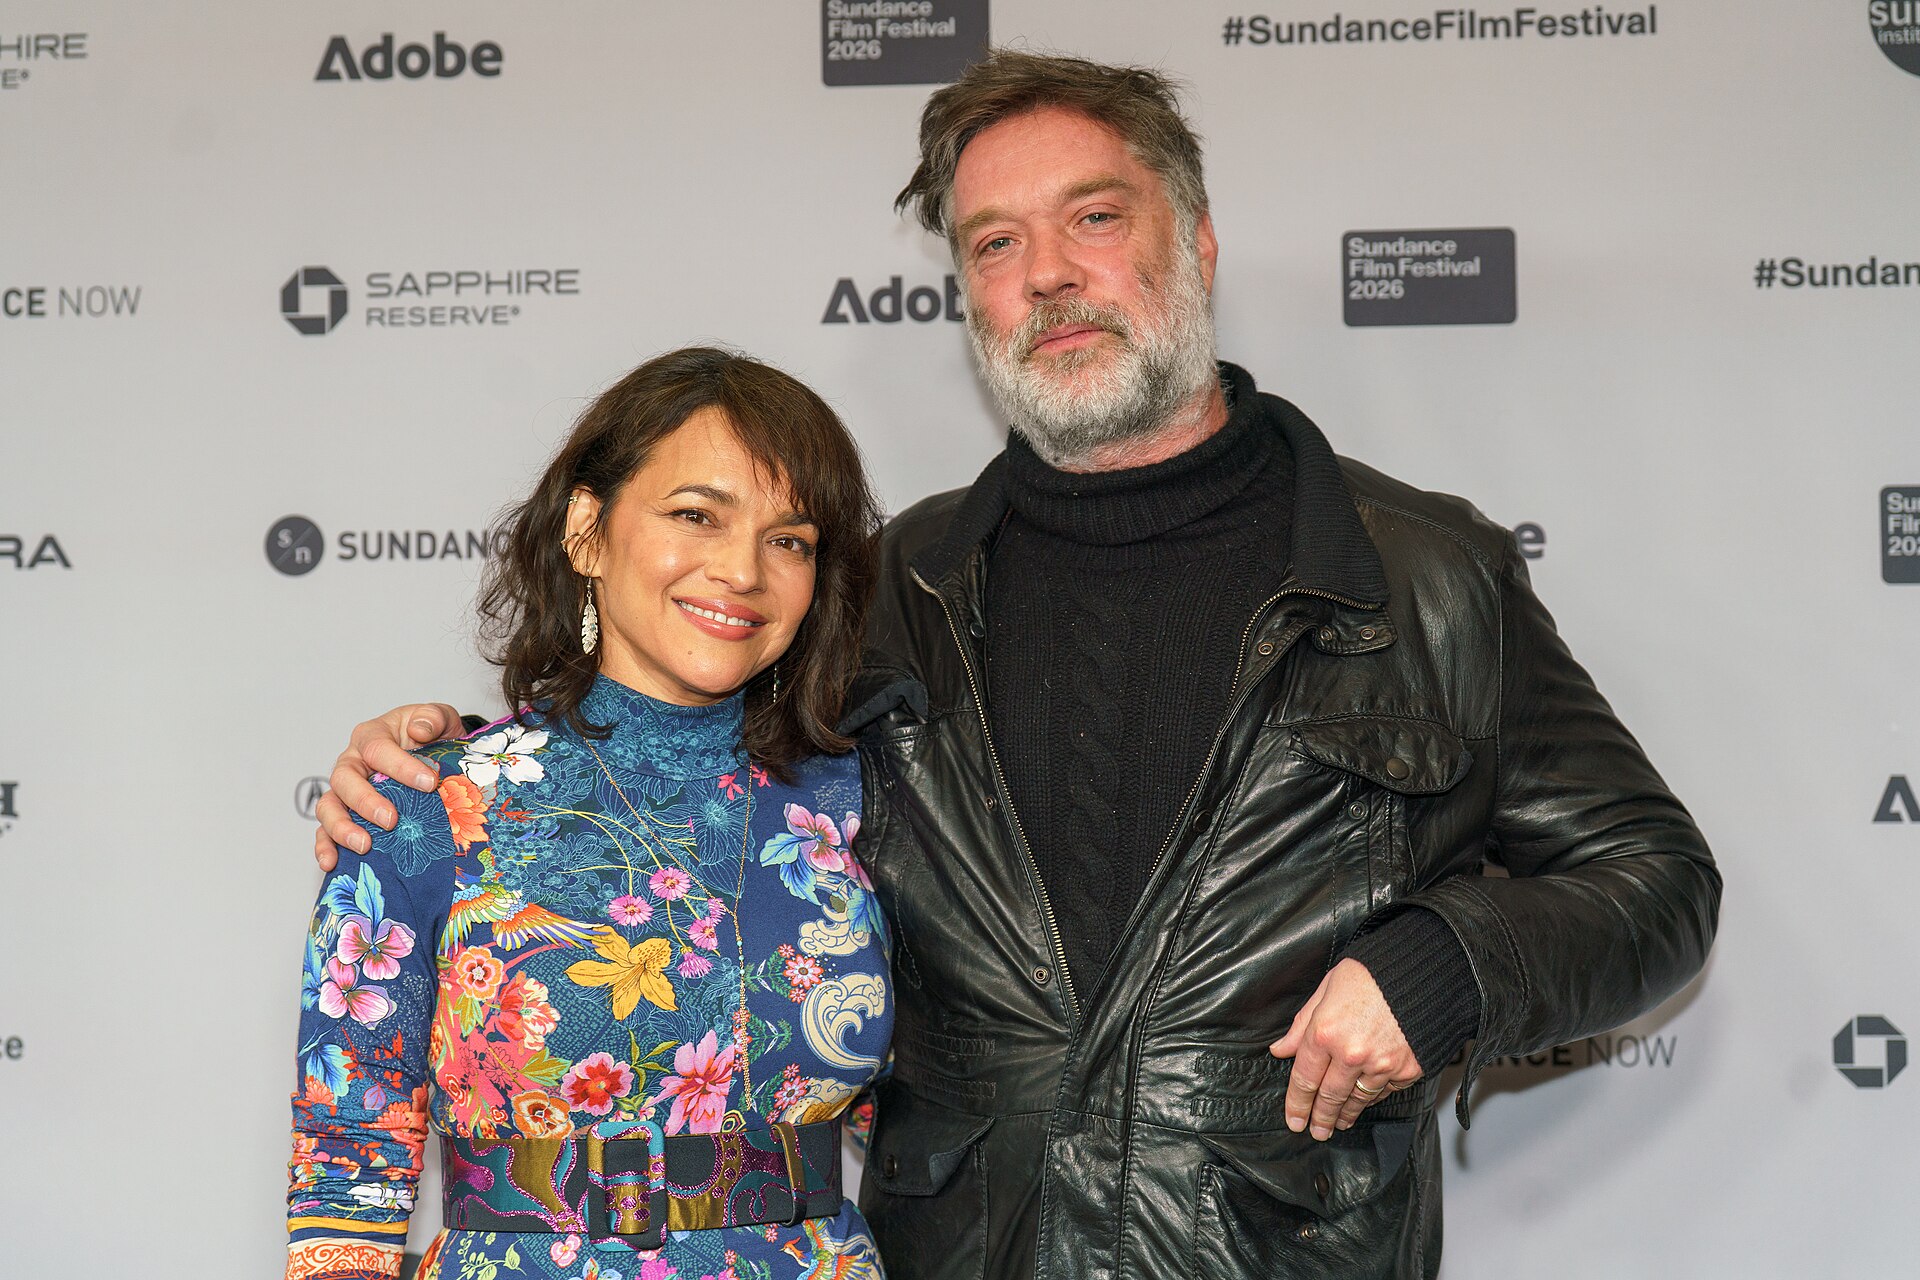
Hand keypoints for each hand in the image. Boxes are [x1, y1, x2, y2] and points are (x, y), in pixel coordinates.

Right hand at [312, 703, 462, 870]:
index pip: (378, 749)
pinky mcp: (345, 814)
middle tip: (391, 820)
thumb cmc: (431, 735)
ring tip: (364, 846)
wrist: (433, 752)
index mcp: (372, 736)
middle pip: (345, 779)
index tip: (429, 783)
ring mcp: (345, 791)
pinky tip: (331, 863)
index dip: (402, 767)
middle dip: (366, 801)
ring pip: (328, 807)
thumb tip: (420, 729)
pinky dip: (325, 847)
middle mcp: (352, 763)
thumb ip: (433, 717)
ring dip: (341, 828)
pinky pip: (325, 831)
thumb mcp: (438, 718)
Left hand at [1270, 958, 1422, 1140]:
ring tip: (1336, 1123)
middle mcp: (1352, 1054)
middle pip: (1329, 1097)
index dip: (1296, 1103)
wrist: (1423, 972)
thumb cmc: (1373, 973)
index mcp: (1326, 1032)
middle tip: (1314, 1131)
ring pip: (1357, 1100)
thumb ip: (1302, 1024)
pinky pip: (1384, 1092)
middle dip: (1319, 1118)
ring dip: (1344, 1115)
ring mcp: (1382, 1065)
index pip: (1304, 1078)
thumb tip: (1282, 1049)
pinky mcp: (1407, 1070)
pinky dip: (1371, 1099)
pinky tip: (1363, 1103)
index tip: (1294, 1119)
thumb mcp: (1327, 988)